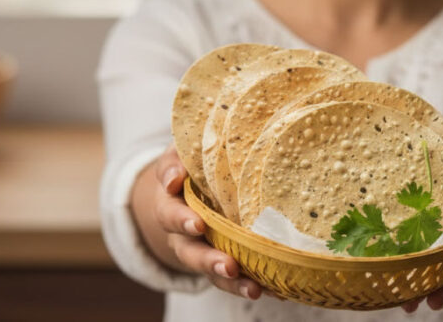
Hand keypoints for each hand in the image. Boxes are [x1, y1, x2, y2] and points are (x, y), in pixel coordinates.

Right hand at [145, 145, 267, 299]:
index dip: (182, 219)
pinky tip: (272, 290)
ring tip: (253, 289)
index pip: (170, 213)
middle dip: (208, 260)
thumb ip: (178, 157)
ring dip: (231, 282)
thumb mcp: (182, 152)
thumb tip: (176, 175)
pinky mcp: (221, 258)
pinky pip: (232, 276)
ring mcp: (202, 248)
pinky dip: (250, 284)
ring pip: (211, 271)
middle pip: (190, 252)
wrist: (185, 185)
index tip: (199, 224)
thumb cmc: (190, 162)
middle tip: (228, 265)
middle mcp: (182, 233)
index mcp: (170, 204)